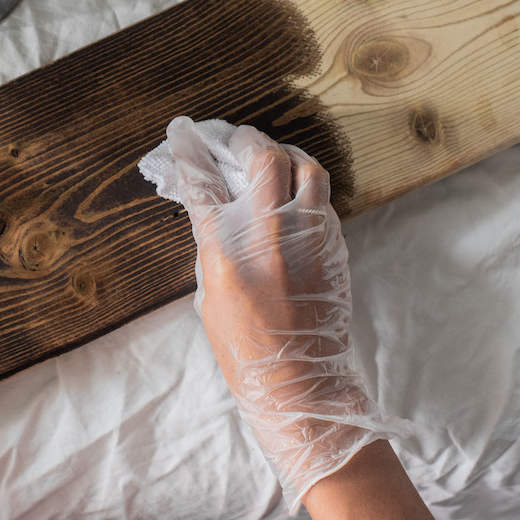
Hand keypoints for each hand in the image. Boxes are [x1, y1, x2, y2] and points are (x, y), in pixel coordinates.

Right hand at [165, 117, 406, 510]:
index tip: (184, 132)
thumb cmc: (246, 352)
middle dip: (245, 140)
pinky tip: (292, 196)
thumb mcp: (210, 298)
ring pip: (306, 168)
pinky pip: (322, 200)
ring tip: (271, 158)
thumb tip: (214, 208)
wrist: (302, 387)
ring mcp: (310, 240)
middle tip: (234, 140)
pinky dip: (304, 188)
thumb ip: (213, 247)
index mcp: (228, 255)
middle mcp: (271, 239)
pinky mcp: (335, 248)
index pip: (205, 185)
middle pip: (263, 159)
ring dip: (285, 154)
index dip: (192, 153)